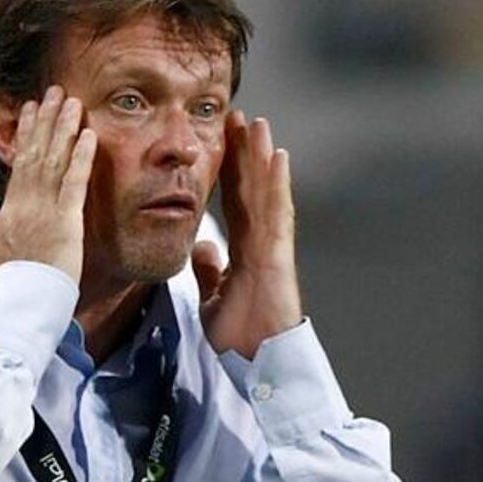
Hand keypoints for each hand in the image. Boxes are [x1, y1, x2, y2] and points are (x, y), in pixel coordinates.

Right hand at [0, 86, 96, 283]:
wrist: (20, 302)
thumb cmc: (12, 282)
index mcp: (10, 208)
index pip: (20, 162)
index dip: (27, 133)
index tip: (31, 110)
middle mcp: (24, 202)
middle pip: (35, 152)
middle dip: (45, 119)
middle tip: (54, 91)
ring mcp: (44, 209)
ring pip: (53, 159)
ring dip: (63, 128)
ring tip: (71, 101)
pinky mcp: (65, 221)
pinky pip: (73, 182)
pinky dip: (81, 156)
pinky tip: (88, 134)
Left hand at [192, 111, 301, 358]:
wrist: (257, 363)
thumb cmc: (241, 336)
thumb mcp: (212, 297)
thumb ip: (210, 270)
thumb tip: (204, 247)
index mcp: (243, 250)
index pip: (233, 202)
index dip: (227, 172)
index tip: (219, 142)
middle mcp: (259, 241)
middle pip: (250, 189)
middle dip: (242, 153)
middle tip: (236, 118)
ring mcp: (272, 246)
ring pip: (265, 193)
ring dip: (261, 157)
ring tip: (257, 122)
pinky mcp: (279, 255)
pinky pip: (278, 213)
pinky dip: (277, 185)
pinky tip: (277, 156)